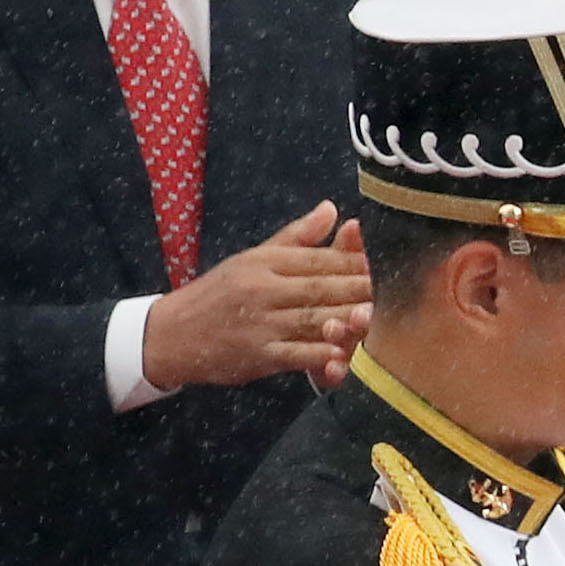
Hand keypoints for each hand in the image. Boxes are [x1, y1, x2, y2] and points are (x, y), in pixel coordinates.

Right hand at [139, 199, 373, 392]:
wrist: (173, 333)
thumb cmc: (219, 295)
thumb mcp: (253, 259)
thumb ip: (297, 238)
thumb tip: (333, 209)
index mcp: (265, 262)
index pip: (317, 260)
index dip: (353, 263)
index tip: (383, 265)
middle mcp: (263, 289)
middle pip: (320, 287)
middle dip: (357, 290)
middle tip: (391, 291)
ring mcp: (260, 323)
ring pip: (311, 319)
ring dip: (345, 320)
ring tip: (374, 319)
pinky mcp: (257, 355)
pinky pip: (295, 355)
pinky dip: (319, 356)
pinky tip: (342, 356)